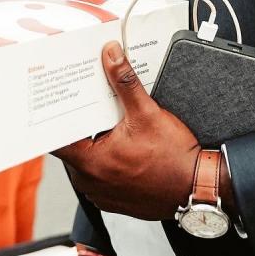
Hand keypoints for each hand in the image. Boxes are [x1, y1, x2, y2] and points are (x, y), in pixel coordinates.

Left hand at [54, 42, 200, 219]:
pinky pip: (100, 176)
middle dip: (84, 126)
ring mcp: (100, 193)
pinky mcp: (112, 199)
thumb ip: (125, 82)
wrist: (197, 187)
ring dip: (96, 144)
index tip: (63, 104)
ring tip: (113, 127)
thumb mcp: (147, 113)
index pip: (57, 138)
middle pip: (73, 147)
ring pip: (87, 162)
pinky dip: (107, 161)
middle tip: (95, 107)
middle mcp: (90, 182)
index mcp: (91, 162)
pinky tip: (124, 148)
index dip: (58, 118)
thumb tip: (112, 57)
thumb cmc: (173, 159)